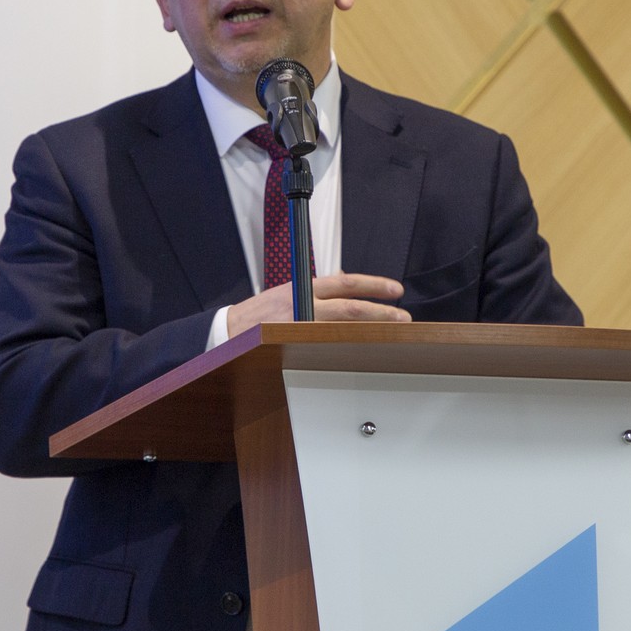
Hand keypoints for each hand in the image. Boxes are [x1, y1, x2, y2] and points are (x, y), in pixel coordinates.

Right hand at [224, 272, 409, 337]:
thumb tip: (342, 280)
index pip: (346, 282)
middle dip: (381, 312)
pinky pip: (329, 346)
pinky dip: (350, 347)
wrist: (228, 331)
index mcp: (304, 287)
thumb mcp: (288, 292)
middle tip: (403, 317)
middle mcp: (304, 304)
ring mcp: (300, 327)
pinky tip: (366, 350)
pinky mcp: (295, 345)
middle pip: (351, 307)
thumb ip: (315, 289)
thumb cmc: (259, 313)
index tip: (395, 290)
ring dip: (371, 331)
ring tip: (392, 334)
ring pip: (344, 328)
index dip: (373, 285)